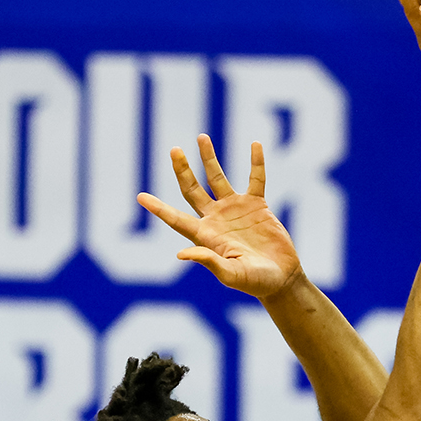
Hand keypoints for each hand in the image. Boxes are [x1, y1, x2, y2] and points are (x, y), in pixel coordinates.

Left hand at [137, 135, 302, 299]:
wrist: (281, 279)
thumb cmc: (255, 282)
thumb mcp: (231, 275)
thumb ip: (209, 262)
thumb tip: (181, 253)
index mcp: (205, 236)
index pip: (176, 219)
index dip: (158, 208)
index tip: (140, 197)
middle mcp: (216, 219)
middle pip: (192, 189)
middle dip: (183, 170)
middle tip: (174, 150)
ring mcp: (235, 209)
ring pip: (218, 178)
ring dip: (209, 158)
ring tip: (201, 137)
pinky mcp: (257, 205)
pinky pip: (256, 179)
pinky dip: (256, 162)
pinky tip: (255, 144)